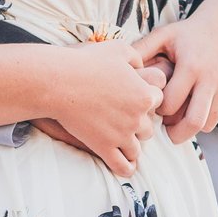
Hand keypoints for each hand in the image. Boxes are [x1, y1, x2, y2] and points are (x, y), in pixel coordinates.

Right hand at [42, 42, 164, 175]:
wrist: (58, 82)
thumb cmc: (86, 62)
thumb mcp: (119, 49)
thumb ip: (137, 58)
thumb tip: (141, 67)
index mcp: (144, 94)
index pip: (158, 101)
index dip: (146, 97)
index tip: (133, 95)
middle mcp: (137, 117)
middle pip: (149, 128)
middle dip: (138, 124)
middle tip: (123, 118)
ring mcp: (121, 135)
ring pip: (137, 148)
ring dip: (131, 144)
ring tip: (120, 139)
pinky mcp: (103, 148)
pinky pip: (123, 166)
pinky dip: (126, 167)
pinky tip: (124, 164)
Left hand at [134, 9, 217, 141]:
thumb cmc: (189, 32)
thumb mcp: (165, 34)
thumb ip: (142, 49)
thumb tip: (120, 68)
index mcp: (190, 66)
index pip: (170, 104)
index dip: (158, 110)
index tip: (154, 104)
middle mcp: (210, 79)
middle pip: (194, 122)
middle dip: (177, 134)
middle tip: (167, 132)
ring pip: (207, 124)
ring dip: (191, 127)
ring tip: (180, 119)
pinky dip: (205, 120)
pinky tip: (193, 109)